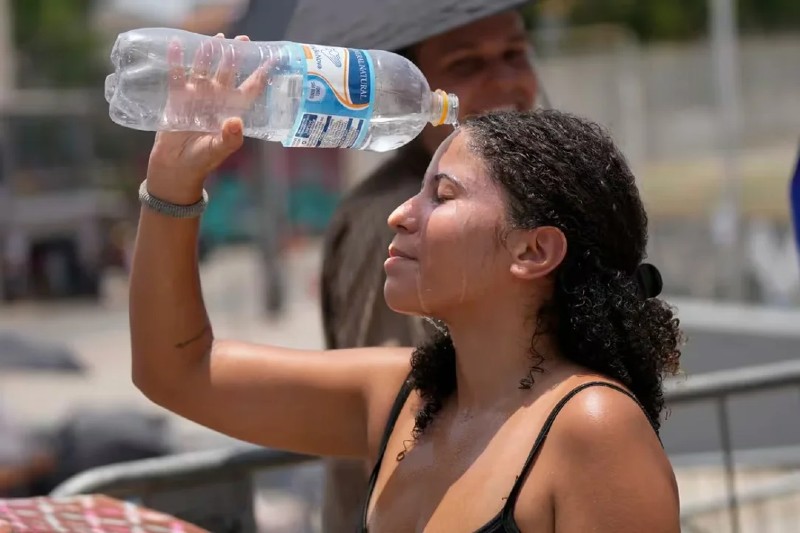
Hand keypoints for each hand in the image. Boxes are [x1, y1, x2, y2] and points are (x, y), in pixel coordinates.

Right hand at [146, 34, 266, 202]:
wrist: (176, 167)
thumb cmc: (202, 160)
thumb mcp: (219, 150)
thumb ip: (230, 137)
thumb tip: (236, 122)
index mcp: (231, 110)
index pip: (250, 89)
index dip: (260, 75)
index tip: (271, 60)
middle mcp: (216, 99)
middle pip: (228, 73)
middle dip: (234, 56)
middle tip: (241, 39)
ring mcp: (197, 96)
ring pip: (204, 70)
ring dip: (208, 55)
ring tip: (215, 39)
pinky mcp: (177, 97)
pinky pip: (178, 75)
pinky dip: (177, 61)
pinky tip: (178, 45)